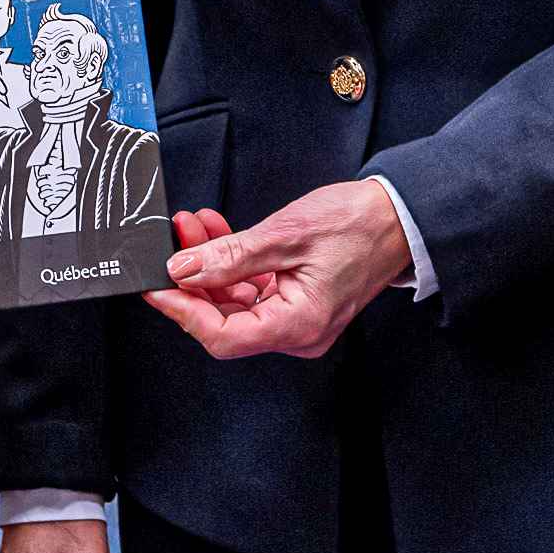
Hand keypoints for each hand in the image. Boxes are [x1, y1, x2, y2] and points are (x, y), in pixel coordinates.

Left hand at [144, 180, 413, 360]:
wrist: (398, 216)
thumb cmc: (358, 224)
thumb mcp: (285, 234)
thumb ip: (230, 255)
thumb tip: (183, 269)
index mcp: (299, 325)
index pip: (223, 337)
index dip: (183, 312)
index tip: (155, 287)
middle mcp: (298, 332)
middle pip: (225, 320)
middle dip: (193, 279)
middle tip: (172, 243)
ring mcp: (297, 318)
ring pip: (235, 301)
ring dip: (210, 265)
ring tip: (193, 227)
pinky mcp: (296, 300)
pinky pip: (252, 289)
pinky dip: (231, 263)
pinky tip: (216, 233)